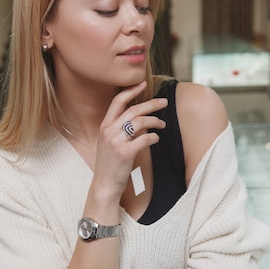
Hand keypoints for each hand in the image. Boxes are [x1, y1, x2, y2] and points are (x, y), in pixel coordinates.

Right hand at [94, 81, 167, 196]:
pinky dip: (153, 137)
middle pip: (133, 109)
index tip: (143, 83)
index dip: (131, 90)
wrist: (104, 185)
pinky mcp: (124, 153)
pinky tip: (156, 138)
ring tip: (163, 124)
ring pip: (140, 122)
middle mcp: (108, 131)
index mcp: (104, 126)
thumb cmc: (111, 164)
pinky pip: (144, 139)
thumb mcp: (111, 143)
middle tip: (164, 102)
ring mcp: (115, 141)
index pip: (117, 101)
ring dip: (155, 121)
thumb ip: (121, 130)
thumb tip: (142, 119)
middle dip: (151, 104)